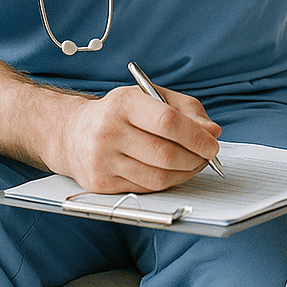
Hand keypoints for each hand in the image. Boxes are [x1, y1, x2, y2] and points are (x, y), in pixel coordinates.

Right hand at [51, 84, 221, 193]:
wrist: (73, 134)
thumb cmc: (121, 112)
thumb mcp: (151, 97)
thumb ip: (186, 110)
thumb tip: (213, 131)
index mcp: (124, 103)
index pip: (167, 122)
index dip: (195, 136)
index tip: (213, 144)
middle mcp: (108, 131)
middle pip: (164, 154)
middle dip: (195, 158)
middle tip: (208, 156)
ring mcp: (102, 160)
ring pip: (157, 176)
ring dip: (185, 173)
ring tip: (195, 164)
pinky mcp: (99, 184)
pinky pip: (145, 189)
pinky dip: (167, 183)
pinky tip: (174, 173)